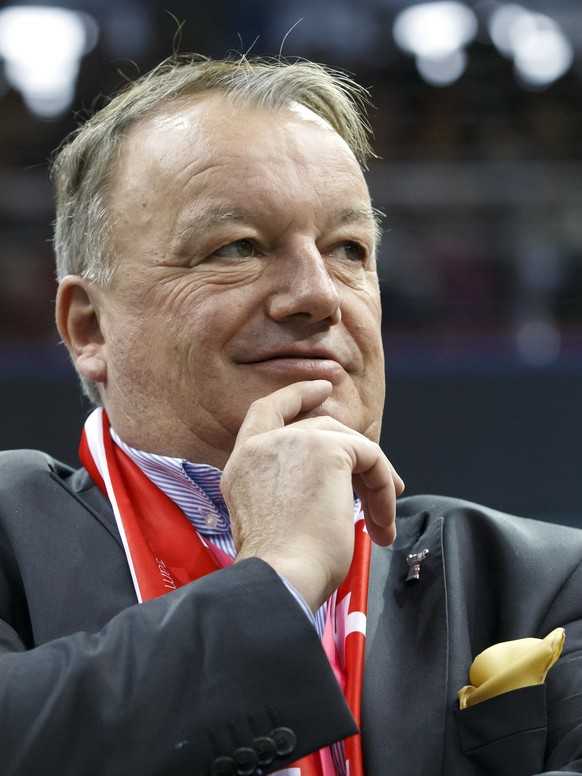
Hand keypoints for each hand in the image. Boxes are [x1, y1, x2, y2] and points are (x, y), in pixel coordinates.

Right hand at [221, 380, 403, 611]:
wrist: (279, 577)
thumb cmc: (279, 567)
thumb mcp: (272, 517)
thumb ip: (289, 489)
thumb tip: (332, 488)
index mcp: (243, 464)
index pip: (266, 411)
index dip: (296, 396)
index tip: (322, 388)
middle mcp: (263, 446)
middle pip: (321, 428)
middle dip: (356, 456)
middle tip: (382, 489)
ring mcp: (294, 442)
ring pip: (350, 444)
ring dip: (373, 481)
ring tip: (381, 521)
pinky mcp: (328, 451)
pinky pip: (371, 457)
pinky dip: (383, 489)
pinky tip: (382, 522)